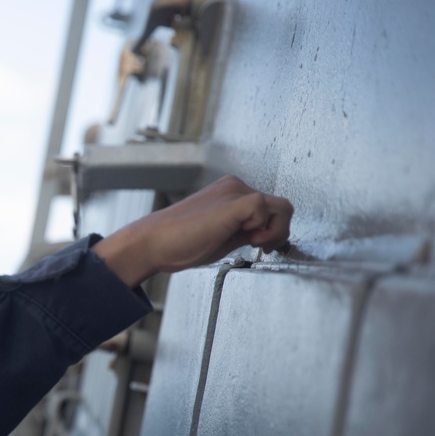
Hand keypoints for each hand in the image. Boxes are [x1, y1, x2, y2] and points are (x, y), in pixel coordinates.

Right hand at [92, 175, 292, 286]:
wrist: (152, 243)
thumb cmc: (177, 244)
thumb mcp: (219, 237)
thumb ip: (242, 231)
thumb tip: (264, 236)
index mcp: (228, 193)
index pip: (268, 206)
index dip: (271, 230)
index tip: (259, 246)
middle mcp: (234, 188)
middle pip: (280, 206)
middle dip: (276, 231)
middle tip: (258, 247)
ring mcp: (235, 192)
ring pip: (282, 207)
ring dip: (274, 230)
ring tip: (252, 243)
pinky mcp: (236, 202)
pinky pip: (269, 209)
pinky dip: (266, 230)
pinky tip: (248, 239)